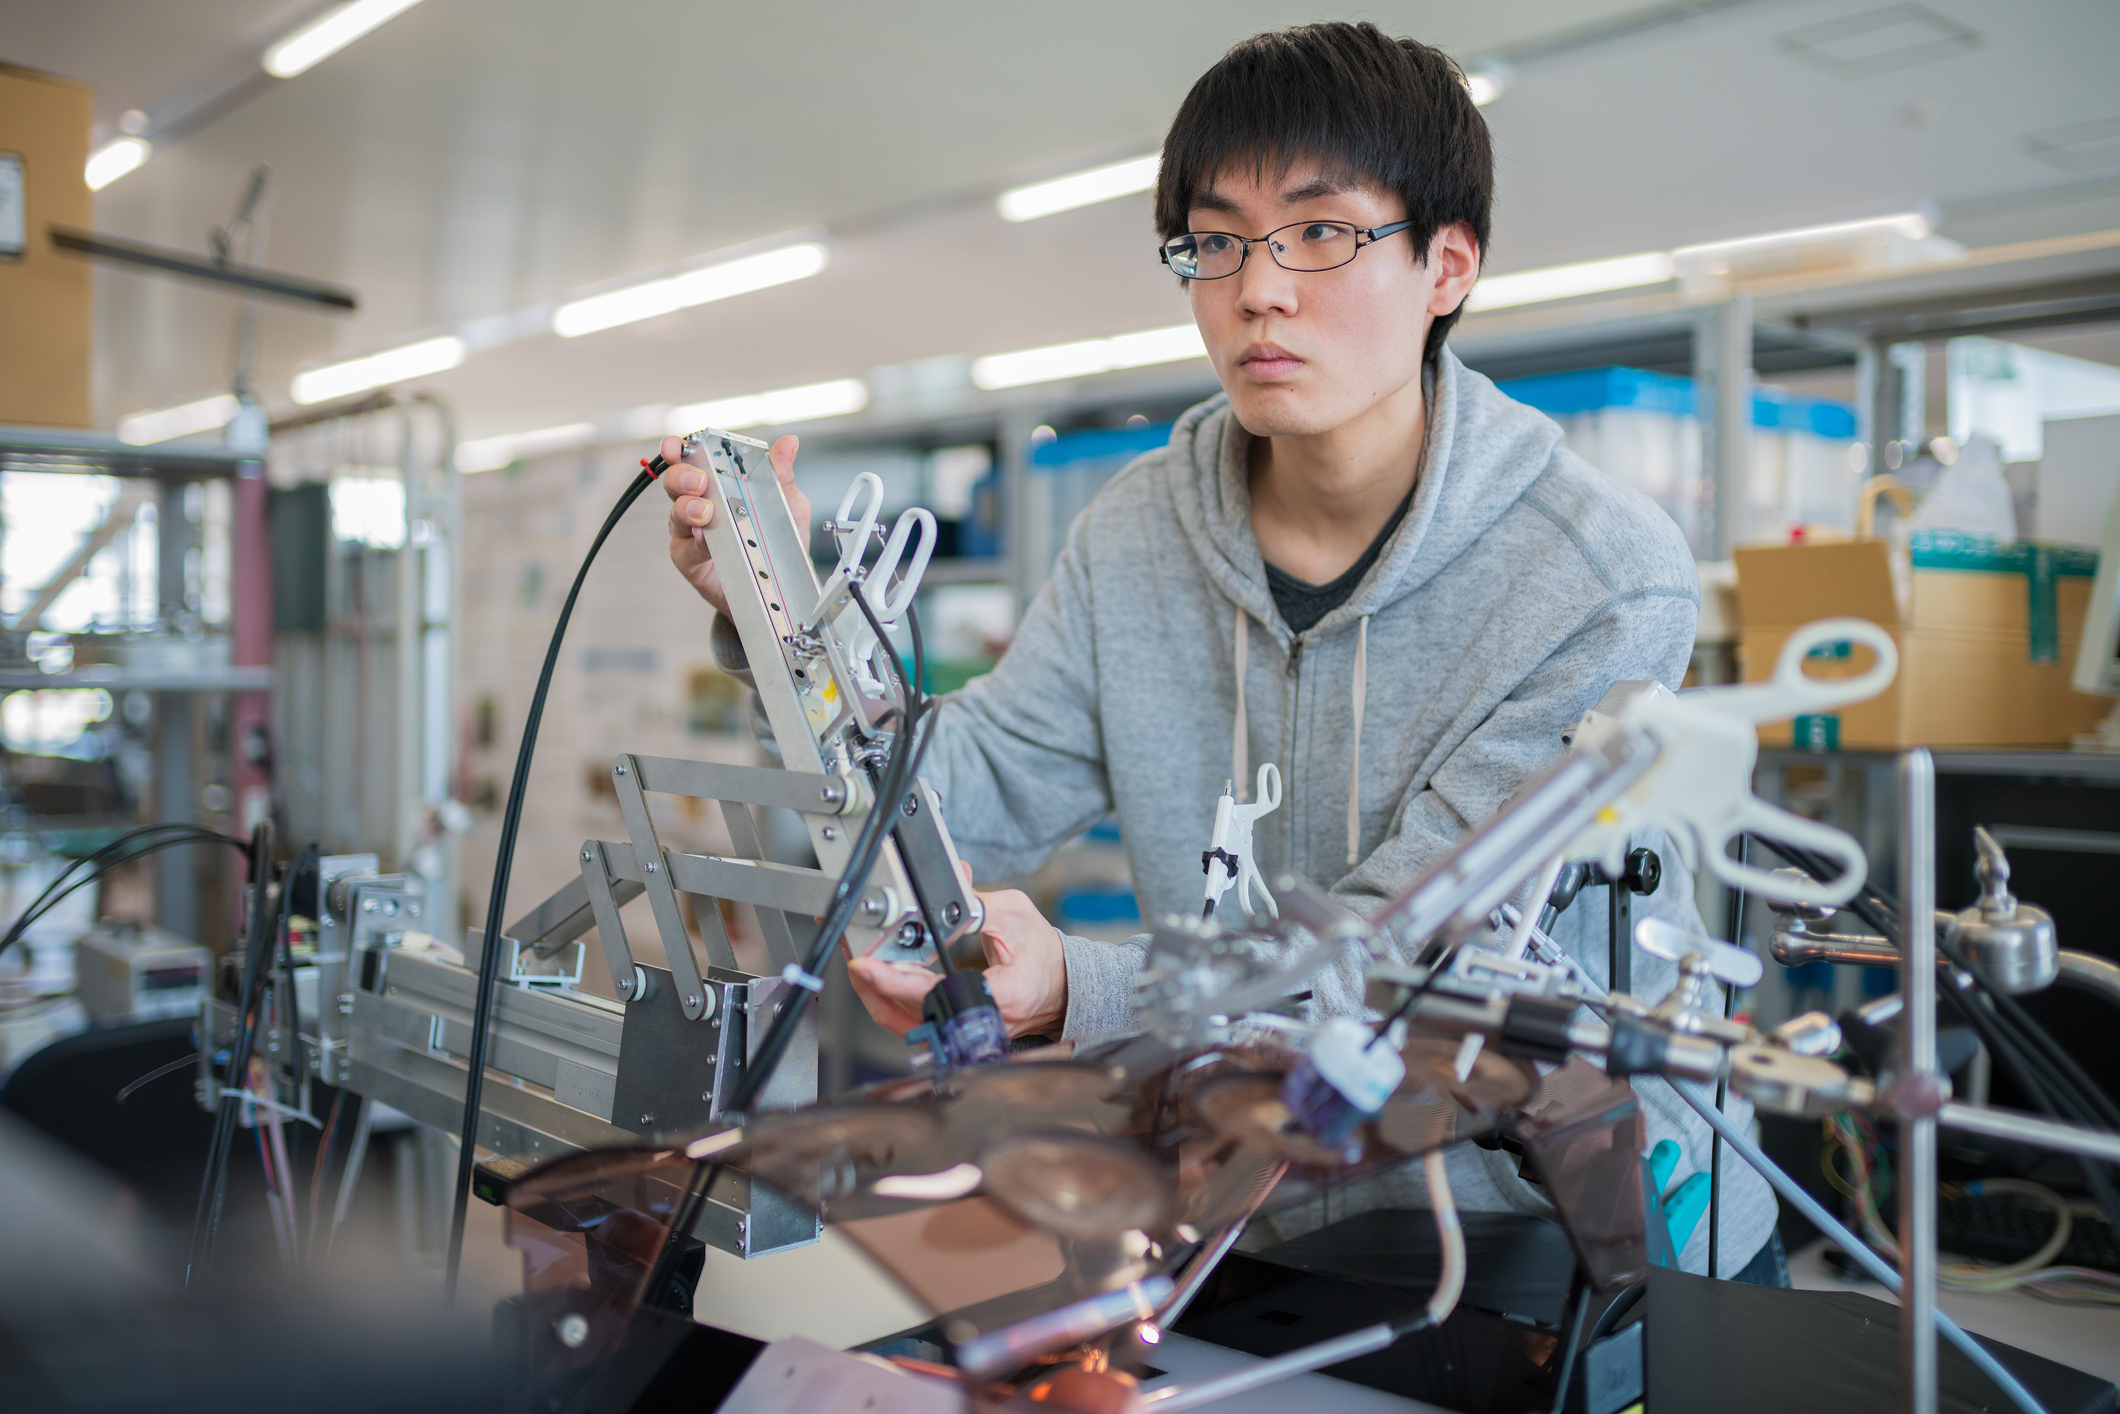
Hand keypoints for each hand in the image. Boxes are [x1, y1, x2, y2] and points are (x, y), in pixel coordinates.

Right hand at [663, 432, 809, 614]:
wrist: (777, 587)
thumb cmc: (777, 543)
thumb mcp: (789, 506)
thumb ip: (782, 475)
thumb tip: (788, 444)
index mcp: (718, 482)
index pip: (691, 458)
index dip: (678, 448)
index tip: (676, 446)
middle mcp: (699, 502)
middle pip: (676, 482)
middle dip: (683, 477)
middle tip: (701, 481)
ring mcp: (690, 531)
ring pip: (676, 513)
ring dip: (688, 508)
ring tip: (706, 511)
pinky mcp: (689, 559)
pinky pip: (687, 548)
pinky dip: (696, 542)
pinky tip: (705, 537)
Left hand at [846, 887, 1068, 1040]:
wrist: (1059, 985)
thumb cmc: (1043, 956)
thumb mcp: (1015, 915)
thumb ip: (975, 904)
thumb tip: (943, 888)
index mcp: (1002, 997)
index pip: (938, 995)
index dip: (896, 983)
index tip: (867, 966)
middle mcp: (979, 1023)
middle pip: (909, 1014)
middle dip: (873, 984)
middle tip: (853, 953)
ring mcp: (964, 1032)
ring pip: (904, 1023)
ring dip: (875, 993)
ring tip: (860, 962)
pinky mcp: (953, 1030)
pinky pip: (911, 1021)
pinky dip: (890, 999)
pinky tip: (879, 975)